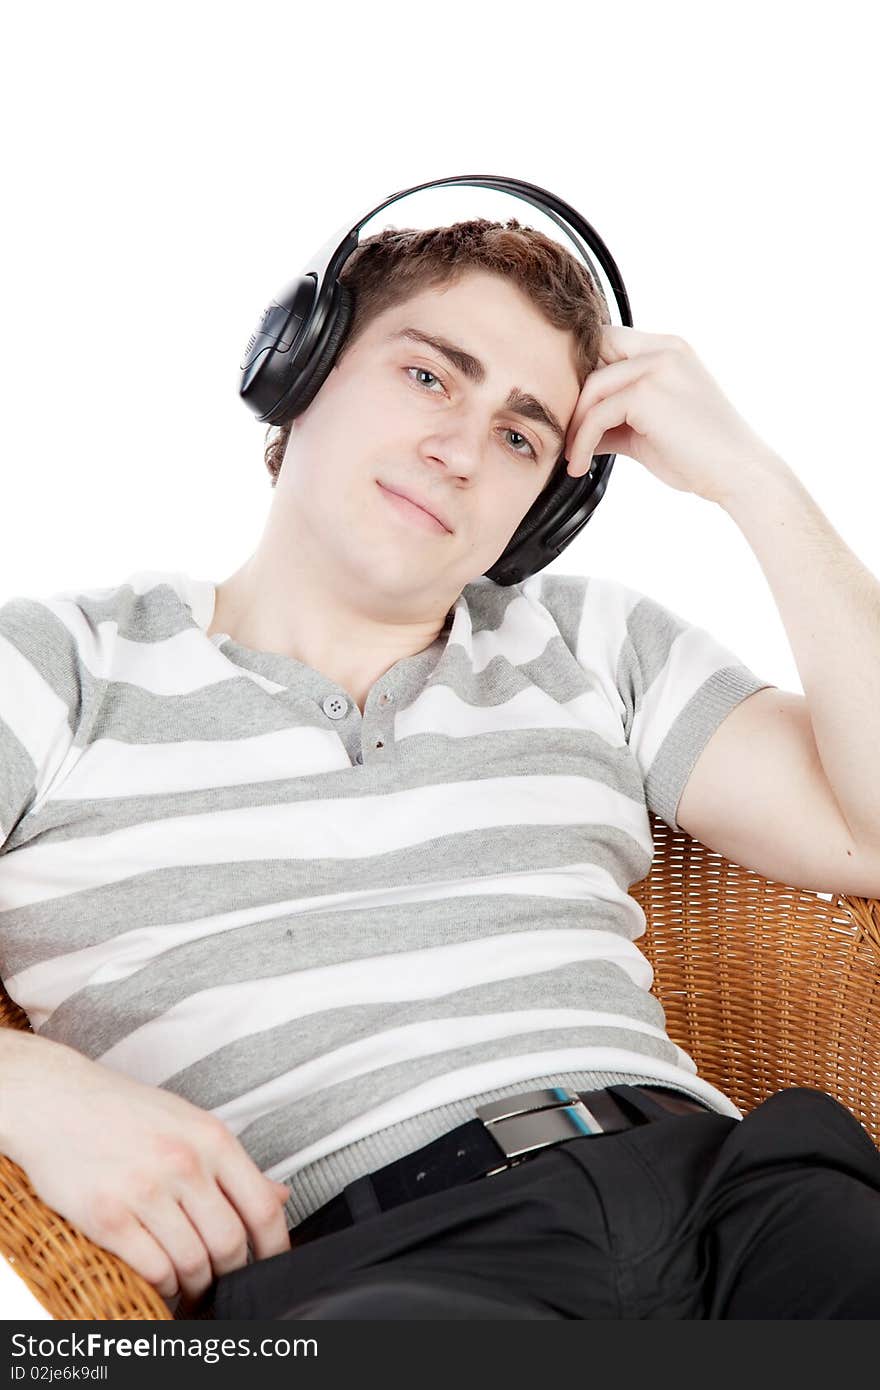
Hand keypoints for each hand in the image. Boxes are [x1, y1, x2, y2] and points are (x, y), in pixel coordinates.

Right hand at [6, 1044, 291, 1307]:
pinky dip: (162, 1286)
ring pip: (192, 1263)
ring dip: (195, 1286)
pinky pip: (152, 1269)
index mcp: (213, 1139)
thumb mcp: (190, 1123)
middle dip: (231, 1275)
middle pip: (230, 1244)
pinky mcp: (108, 1216)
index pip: (262, 1208)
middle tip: (223, 1284)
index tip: (270, 1268)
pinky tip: (160, 1281)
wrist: (58, 1101)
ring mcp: (146, 1190)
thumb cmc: (127, 1113)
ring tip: (190, 1286)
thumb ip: (233, 1165)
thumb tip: (281, 1197)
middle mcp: (184, 1163)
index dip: (274, 1249)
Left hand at [564, 325, 780, 505]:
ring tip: (571, 458)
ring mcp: (657, 366)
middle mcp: (664, 348)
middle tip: (560, 433)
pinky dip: (582, 441)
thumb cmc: (699, 457)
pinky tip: (580, 465)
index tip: (569, 414)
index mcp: (668, 350)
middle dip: (570, 393)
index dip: (581, 374)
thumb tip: (572, 431)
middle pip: (591, 354)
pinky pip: (597, 413)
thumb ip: (613, 419)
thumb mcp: (648, 430)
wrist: (738, 474)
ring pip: (590, 387)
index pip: (606, 342)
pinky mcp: (648, 392)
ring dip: (572, 426)